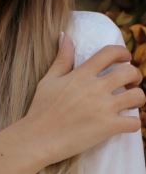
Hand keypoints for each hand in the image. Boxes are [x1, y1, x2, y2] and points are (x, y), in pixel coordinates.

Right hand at [24, 32, 145, 164]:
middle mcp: (95, 88)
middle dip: (135, 76)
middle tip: (130, 83)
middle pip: (130, 72)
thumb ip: (61, 59)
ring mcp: (103, 108)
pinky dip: (133, 123)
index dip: (123, 52)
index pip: (110, 53)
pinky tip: (124, 124)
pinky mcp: (108, 127)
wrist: (38, 138)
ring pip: (138, 96)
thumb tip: (65, 36)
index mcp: (81, 75)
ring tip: (130, 104)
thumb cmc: (40, 109)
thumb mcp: (48, 81)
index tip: (125, 58)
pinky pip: (134, 122)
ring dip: (138, 98)